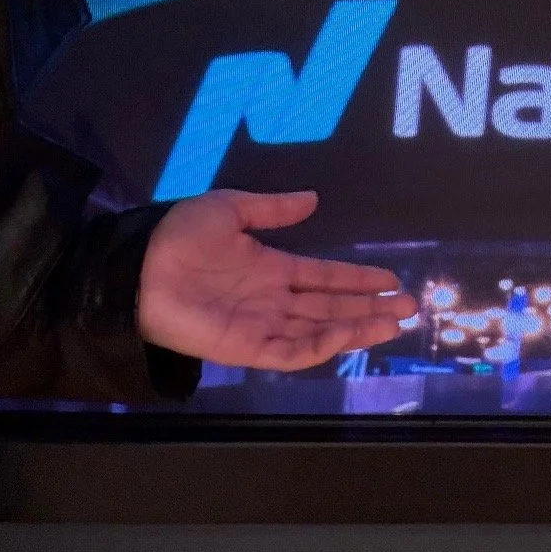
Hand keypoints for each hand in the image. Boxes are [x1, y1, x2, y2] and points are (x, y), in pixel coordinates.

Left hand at [137, 189, 416, 371]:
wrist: (140, 267)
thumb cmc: (180, 236)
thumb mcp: (231, 209)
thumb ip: (272, 209)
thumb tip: (313, 199)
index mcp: (270, 269)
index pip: (324, 277)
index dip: (358, 279)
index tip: (391, 278)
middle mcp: (272, 300)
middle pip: (331, 308)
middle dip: (371, 307)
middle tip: (409, 306)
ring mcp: (261, 325)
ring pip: (320, 331)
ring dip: (357, 327)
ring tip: (394, 321)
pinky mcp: (245, 347)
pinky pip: (290, 352)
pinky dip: (320, 347)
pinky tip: (347, 335)